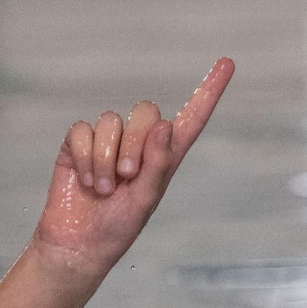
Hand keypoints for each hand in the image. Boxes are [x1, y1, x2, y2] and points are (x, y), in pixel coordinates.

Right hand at [31, 57, 233, 273]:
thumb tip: (165, 124)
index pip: (191, 118)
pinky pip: (82, 130)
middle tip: (126, 176)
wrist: (78, 244)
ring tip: (104, 188)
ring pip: (111, 121)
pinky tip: (86, 181)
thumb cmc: (118, 228)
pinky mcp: (78, 145)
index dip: (208, 90)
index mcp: (165, 156)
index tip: (228, 63)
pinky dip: (85, 156)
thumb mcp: (145, 200)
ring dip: (106, 157)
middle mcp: (138, 143)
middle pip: (145, 111)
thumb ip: (158, 163)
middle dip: (135, 143)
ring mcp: (107, 141)